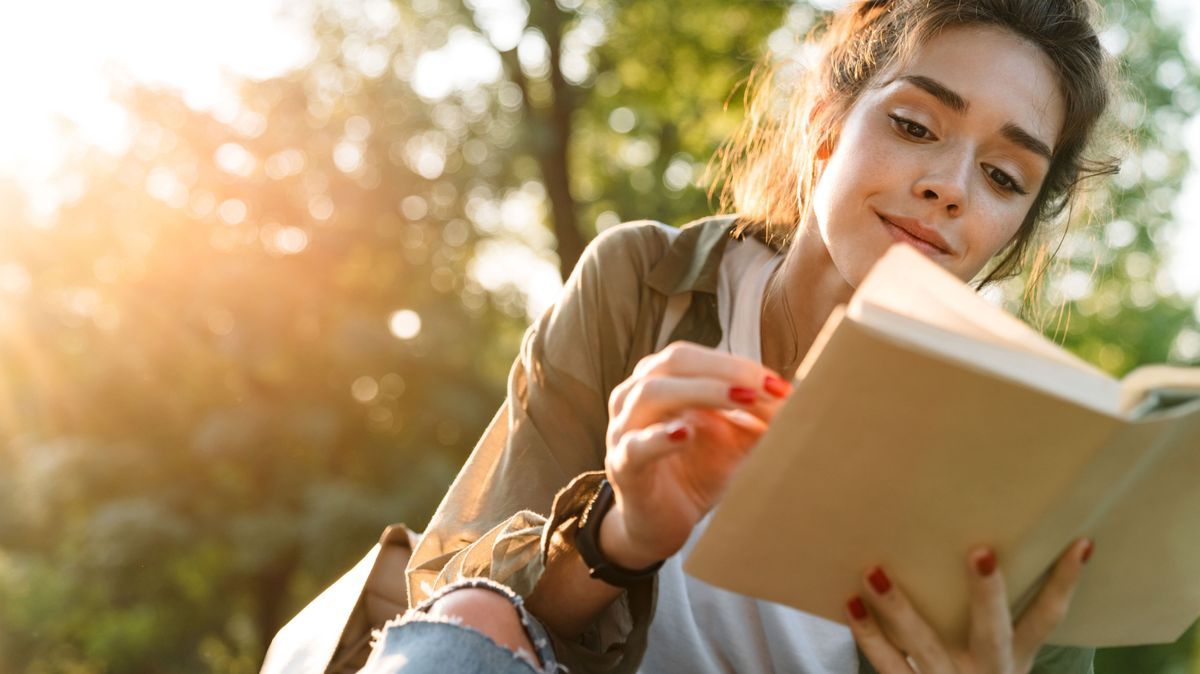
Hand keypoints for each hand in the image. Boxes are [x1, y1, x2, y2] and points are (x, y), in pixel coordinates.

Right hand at [599, 342, 790, 568]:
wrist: (661, 524)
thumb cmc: (696, 472)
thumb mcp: (735, 442)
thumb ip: (761, 420)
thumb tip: (803, 402)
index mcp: (662, 380)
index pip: (697, 357)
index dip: (738, 364)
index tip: (779, 385)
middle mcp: (636, 396)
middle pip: (675, 362)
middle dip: (725, 370)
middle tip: (765, 387)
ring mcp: (624, 430)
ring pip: (652, 393)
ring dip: (702, 391)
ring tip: (742, 399)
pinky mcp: (622, 467)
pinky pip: (635, 446)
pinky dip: (660, 437)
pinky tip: (685, 433)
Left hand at [846, 539, 1094, 673]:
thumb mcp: (1002, 660)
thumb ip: (997, 617)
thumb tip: (990, 544)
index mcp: (1013, 657)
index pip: (1048, 618)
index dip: (1065, 582)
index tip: (1080, 542)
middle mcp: (987, 670)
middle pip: (991, 631)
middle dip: (987, 594)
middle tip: (980, 553)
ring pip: (924, 645)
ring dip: (900, 609)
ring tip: (874, 571)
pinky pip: (887, 665)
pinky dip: (867, 635)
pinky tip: (849, 603)